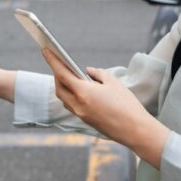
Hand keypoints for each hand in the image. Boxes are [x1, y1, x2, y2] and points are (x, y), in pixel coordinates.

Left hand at [42, 48, 170, 167]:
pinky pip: (72, 105)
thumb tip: (88, 72)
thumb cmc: (126, 105)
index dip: (53, 61)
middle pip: (59, 87)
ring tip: (68, 75)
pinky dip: (71, 95)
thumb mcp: (113, 83)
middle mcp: (78, 105)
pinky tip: (79, 89)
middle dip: (57, 74)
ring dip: (63, 86)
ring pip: (65, 98)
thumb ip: (98, 74)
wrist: (134, 130)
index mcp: (83, 93)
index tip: (45, 50)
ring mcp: (81, 114)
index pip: (62, 74)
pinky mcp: (86, 120)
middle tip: (59, 62)